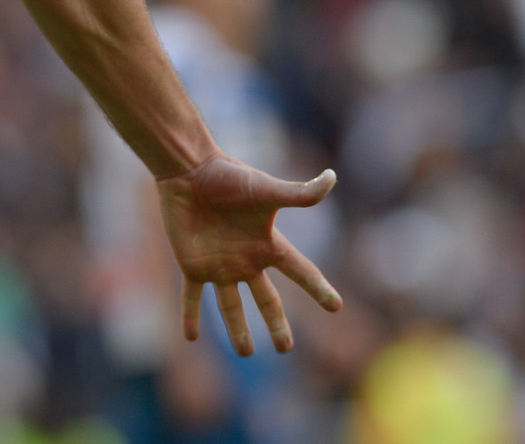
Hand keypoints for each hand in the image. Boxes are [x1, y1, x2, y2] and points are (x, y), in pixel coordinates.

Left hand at [155, 154, 341, 356]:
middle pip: (266, 300)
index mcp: (268, 244)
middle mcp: (246, 259)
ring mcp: (219, 265)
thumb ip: (300, 193)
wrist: (188, 170)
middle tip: (285, 348)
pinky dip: (190, 316)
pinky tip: (190, 337)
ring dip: (237, 330)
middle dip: (277, 324)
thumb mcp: (267, 189)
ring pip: (230, 306)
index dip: (318, 288)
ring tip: (245, 353)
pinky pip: (192, 297)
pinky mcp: (192, 265)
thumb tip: (332, 177)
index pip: (301, 271)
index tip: (336, 306)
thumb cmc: (229, 176)